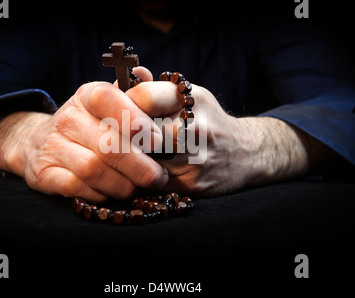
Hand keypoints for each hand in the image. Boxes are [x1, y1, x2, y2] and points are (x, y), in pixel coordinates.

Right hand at [0, 68, 168, 202]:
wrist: (41, 142)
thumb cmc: (92, 125)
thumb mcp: (111, 104)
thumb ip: (135, 95)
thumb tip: (145, 75)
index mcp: (88, 95)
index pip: (108, 99)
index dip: (135, 120)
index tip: (157, 141)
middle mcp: (68, 118)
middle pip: (108, 144)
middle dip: (140, 166)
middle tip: (158, 177)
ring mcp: (53, 146)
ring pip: (94, 169)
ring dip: (123, 184)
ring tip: (139, 188)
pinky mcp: (44, 173)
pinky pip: (77, 188)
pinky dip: (100, 195)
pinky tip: (112, 193)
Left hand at [126, 73, 333, 196]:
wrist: (246, 154)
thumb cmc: (209, 121)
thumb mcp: (190, 96)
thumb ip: (157, 88)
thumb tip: (130, 74)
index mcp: (192, 101)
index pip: (145, 97)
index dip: (122, 104)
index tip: (114, 110)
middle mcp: (196, 128)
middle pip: (140, 131)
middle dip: (120, 134)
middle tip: (108, 136)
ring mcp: (195, 159)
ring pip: (142, 160)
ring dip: (126, 157)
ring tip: (118, 154)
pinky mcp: (191, 184)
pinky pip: (150, 182)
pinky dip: (137, 177)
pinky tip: (133, 172)